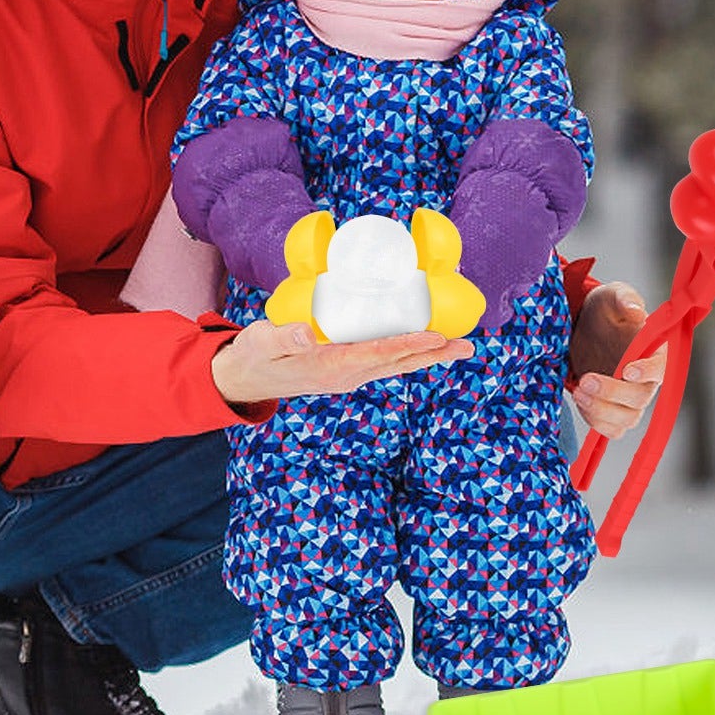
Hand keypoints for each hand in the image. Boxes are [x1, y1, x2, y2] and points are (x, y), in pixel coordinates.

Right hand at [211, 318, 473, 406]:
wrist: (247, 380)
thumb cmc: (254, 356)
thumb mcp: (261, 343)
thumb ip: (283, 337)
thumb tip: (307, 334)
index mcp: (330, 366)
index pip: (377, 353)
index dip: (407, 344)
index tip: (435, 337)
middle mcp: (347, 375)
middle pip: (398, 363)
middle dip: (433, 354)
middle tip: (467, 346)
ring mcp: (349, 375)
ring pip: (396, 364)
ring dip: (428, 355)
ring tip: (458, 346)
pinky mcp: (347, 370)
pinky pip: (385, 361)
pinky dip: (408, 352)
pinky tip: (421, 345)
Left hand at [569, 281, 665, 440]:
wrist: (583, 330)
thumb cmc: (604, 311)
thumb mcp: (610, 297)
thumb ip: (625, 300)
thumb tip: (636, 312)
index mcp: (655, 352)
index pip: (662, 368)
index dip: (649, 372)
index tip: (628, 370)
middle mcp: (647, 380)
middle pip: (640, 398)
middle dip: (612, 392)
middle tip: (586, 380)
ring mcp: (630, 399)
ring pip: (626, 419)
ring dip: (601, 410)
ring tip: (578, 391)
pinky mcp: (612, 411)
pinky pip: (611, 429)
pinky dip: (595, 421)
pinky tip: (579, 400)